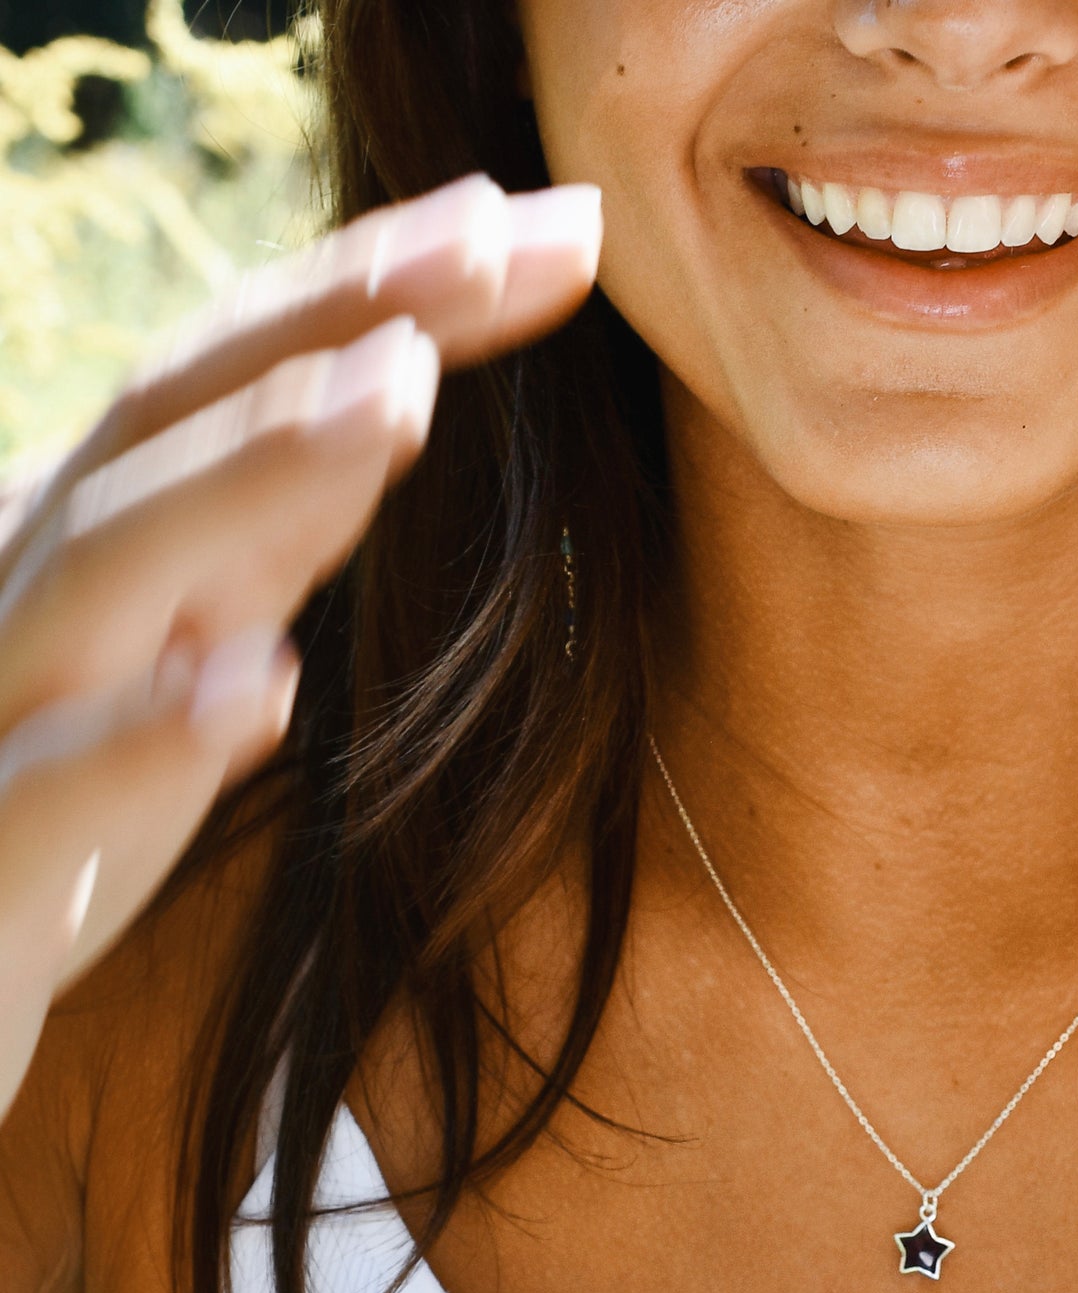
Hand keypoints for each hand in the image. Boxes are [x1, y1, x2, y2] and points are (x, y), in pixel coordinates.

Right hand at [0, 174, 602, 1116]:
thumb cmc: (62, 802)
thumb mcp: (184, 631)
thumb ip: (267, 529)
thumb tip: (384, 393)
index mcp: (120, 539)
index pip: (258, 379)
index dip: (390, 291)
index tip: (551, 234)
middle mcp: (52, 586)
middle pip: (182, 412)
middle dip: (338, 317)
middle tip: (502, 241)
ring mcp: (2, 707)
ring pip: (109, 561)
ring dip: (256, 469)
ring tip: (402, 392)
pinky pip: (44, 796)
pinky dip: (149, 737)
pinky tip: (260, 687)